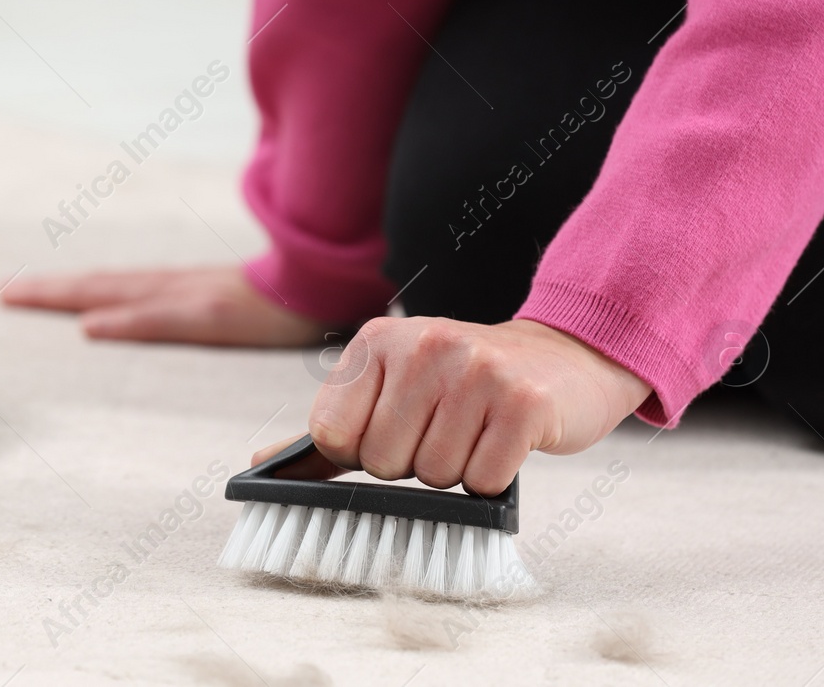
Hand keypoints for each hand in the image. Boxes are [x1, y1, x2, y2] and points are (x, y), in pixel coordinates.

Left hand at [0, 265, 328, 346]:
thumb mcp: (245, 306)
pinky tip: (93, 327)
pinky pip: (163, 320)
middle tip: (2, 292)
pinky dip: (127, 322)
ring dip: (67, 295)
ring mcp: (196, 297)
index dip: (72, 288)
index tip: (26, 289)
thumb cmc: (296, 296)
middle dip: (51, 290)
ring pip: (119, 294)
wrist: (341, 279)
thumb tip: (176, 319)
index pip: (118, 287)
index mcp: (185, 288)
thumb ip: (213, 309)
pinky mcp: (216, 314)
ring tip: (20, 297)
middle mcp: (181, 286)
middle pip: (105, 285)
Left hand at [253, 316, 649, 493]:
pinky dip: (493, 478)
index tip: (392, 432)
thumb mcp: (392, 387)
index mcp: (377, 340)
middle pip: (383, 463)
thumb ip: (332, 426)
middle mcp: (423, 345)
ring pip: (434, 477)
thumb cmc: (464, 384)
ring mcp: (476, 370)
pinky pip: (483, 482)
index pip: (332, 436)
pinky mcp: (524, 403)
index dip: (361, 453)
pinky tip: (505, 440)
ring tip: (476, 430)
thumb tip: (262, 461)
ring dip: (457, 471)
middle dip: (413, 466)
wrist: (562, 357)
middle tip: (444, 429)